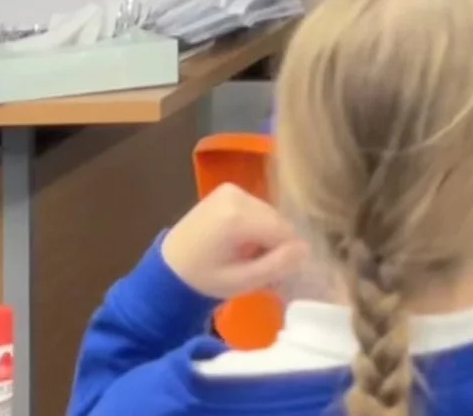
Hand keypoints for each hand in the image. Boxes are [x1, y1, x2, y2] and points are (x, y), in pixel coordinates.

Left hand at [163, 185, 309, 300]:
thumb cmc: (202, 281)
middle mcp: (236, 195)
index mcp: (237, 217)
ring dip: (266, 234)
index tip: (273, 274)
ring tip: (245, 254)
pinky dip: (255, 224)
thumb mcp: (241, 282)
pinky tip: (238, 241)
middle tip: (257, 267)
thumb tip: (307, 248)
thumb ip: (277, 265)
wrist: (165, 271)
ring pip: (270, 214)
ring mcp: (230, 189)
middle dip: (274, 243)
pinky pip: (257, 208)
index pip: (284, 232)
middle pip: (277, 220)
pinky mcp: (227, 189)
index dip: (284, 254)